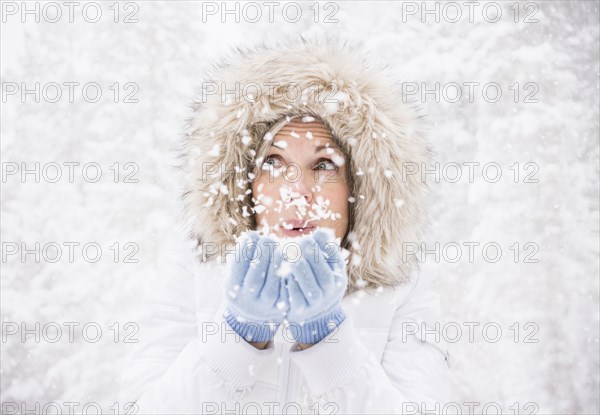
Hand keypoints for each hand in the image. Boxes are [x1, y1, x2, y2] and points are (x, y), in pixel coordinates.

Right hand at [223, 231, 288, 341]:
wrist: (254, 314)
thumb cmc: (244, 283)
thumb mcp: (237, 273)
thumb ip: (241, 256)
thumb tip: (251, 236)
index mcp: (232, 288)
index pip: (238, 265)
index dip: (246, 248)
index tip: (252, 235)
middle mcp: (246, 299)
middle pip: (255, 274)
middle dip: (263, 253)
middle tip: (268, 239)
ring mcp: (264, 304)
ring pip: (272, 282)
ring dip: (278, 261)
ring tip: (280, 247)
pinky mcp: (280, 305)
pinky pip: (285, 287)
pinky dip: (288, 272)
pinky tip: (290, 259)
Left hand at [285, 228, 347, 343]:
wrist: (313, 310)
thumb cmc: (318, 278)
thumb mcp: (325, 264)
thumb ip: (324, 247)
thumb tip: (321, 232)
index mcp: (337, 277)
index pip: (334, 262)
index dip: (322, 249)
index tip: (308, 238)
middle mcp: (329, 293)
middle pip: (324, 277)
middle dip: (312, 258)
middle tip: (298, 243)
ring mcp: (315, 304)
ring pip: (311, 290)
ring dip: (300, 271)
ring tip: (289, 255)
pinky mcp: (299, 311)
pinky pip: (295, 299)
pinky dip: (289, 284)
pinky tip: (281, 271)